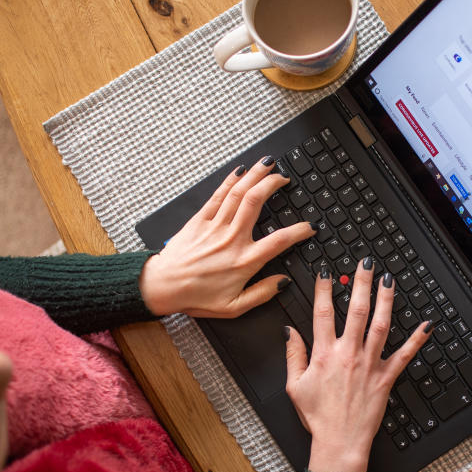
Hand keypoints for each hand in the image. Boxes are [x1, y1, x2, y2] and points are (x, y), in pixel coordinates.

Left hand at [139, 157, 314, 317]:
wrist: (162, 286)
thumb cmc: (195, 297)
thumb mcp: (234, 306)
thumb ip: (262, 294)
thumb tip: (283, 282)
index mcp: (244, 261)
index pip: (279, 240)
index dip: (299, 231)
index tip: (309, 226)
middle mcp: (231, 239)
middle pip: (256, 202)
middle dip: (273, 184)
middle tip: (284, 178)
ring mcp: (215, 227)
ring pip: (238, 193)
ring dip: (255, 175)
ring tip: (267, 164)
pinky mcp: (200, 220)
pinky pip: (218, 195)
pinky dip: (230, 181)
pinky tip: (240, 171)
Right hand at [284, 257, 432, 471]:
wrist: (339, 444)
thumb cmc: (317, 417)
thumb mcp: (294, 386)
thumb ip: (293, 355)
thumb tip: (290, 331)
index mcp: (324, 355)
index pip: (322, 313)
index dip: (323, 288)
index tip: (326, 271)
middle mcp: (348, 354)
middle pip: (356, 310)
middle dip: (361, 283)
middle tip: (365, 263)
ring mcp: (369, 365)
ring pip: (381, 325)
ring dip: (386, 300)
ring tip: (389, 280)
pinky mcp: (386, 378)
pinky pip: (405, 356)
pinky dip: (417, 340)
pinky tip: (427, 324)